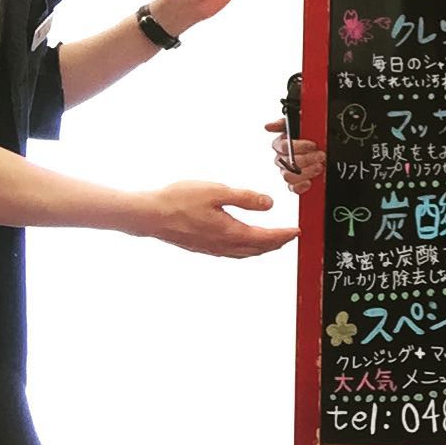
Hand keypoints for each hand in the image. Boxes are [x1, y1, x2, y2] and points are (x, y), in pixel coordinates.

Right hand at [137, 181, 298, 257]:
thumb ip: (245, 198)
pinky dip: (245, 249)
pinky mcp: (201, 247)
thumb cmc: (179, 200)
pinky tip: (242, 243)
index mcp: (229, 232)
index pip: (265, 237)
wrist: (148, 215)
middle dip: (276, 244)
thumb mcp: (217, 191)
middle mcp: (222, 245)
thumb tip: (269, 204)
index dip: (283, 235)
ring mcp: (211, 248)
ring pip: (244, 253)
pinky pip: (231, 253)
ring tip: (272, 242)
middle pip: (257, 249)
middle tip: (290, 237)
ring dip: (261, 248)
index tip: (297, 231)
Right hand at [265, 118, 325, 193]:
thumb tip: (268, 126)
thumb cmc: (310, 134)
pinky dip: (301, 186)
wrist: (324, 147)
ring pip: (289, 175)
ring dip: (307, 172)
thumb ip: (283, 123)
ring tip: (319, 167)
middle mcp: (282, 158)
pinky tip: (310, 182)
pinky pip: (292, 188)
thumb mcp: (301, 121)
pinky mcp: (294, 183)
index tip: (313, 145)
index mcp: (281, 144)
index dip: (300, 146)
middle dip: (307, 159)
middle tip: (321, 155)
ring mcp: (287, 172)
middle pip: (288, 162)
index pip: (284, 146)